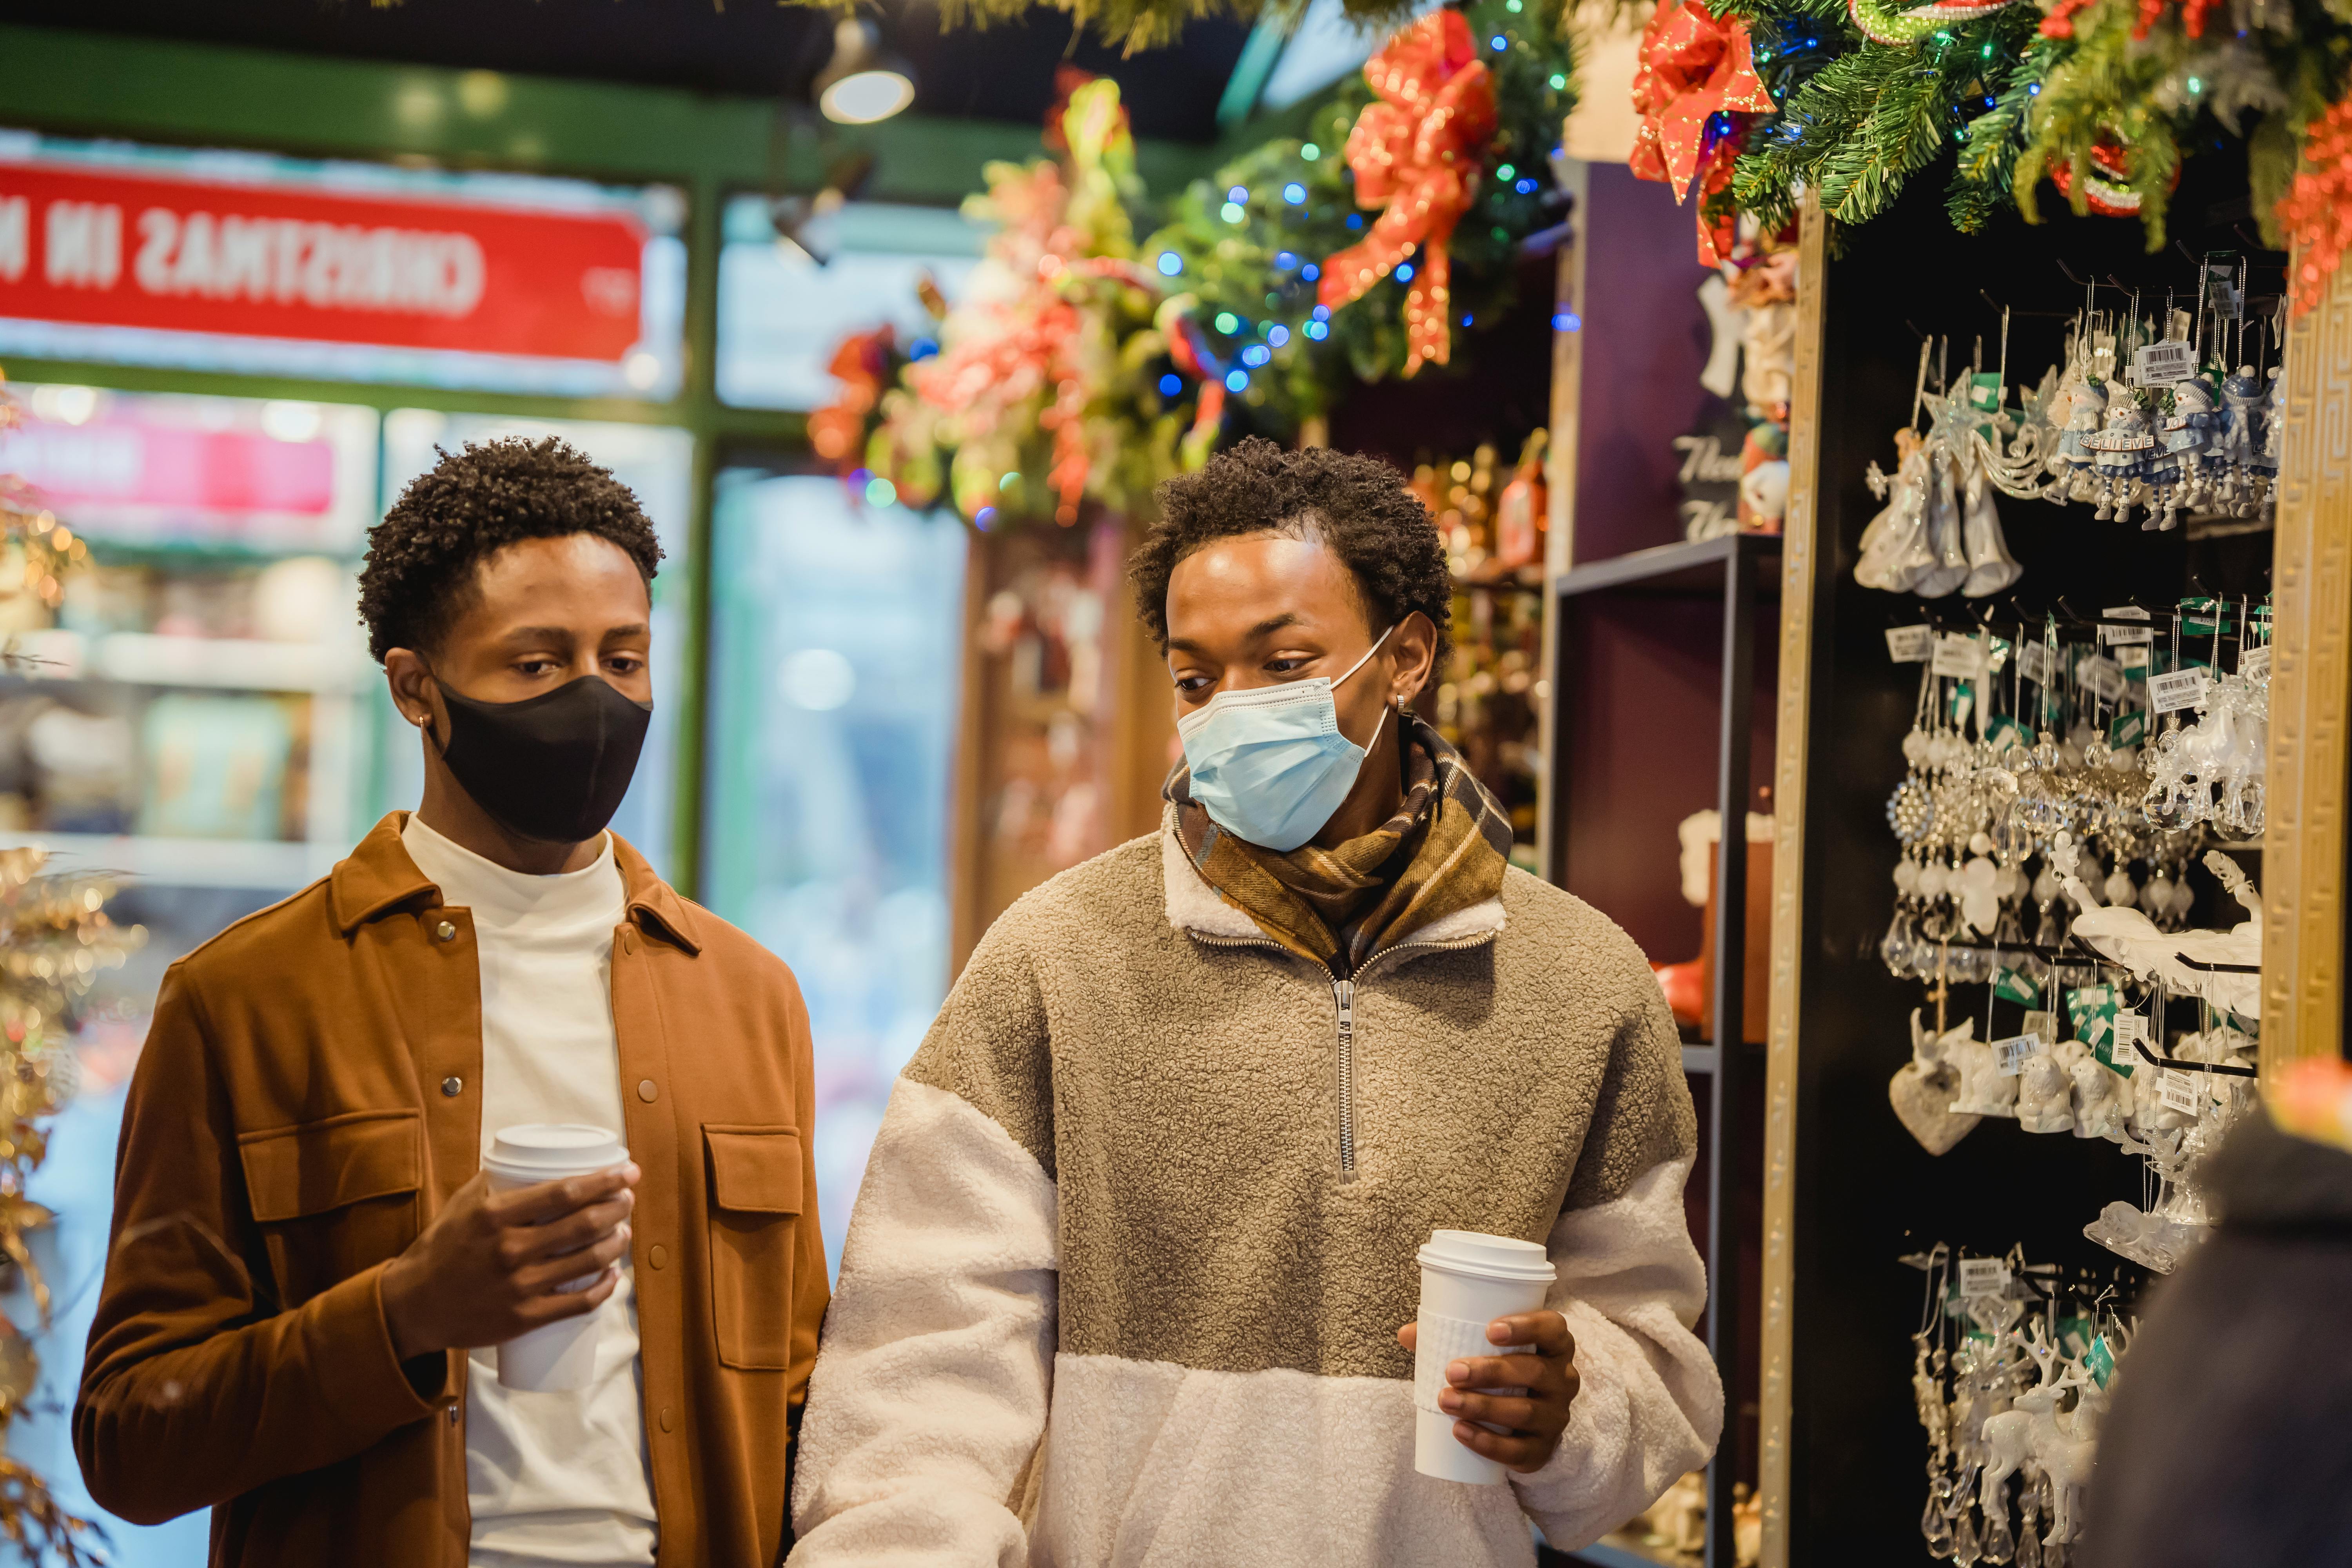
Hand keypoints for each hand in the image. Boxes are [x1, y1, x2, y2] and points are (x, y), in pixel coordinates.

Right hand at [381, 1164, 639, 1360]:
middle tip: (628, 1200)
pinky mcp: (524, 1318)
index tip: (627, 1172)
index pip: (564, 1192)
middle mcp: (509, 1249)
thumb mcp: (462, 1206)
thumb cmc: (441, 1249)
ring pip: (588, 1261)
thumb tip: (529, 1157)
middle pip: (584, 1224)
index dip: (604, 1180)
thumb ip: (496, 1180)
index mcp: (495, 1216)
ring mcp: (519, 1286)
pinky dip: (605, 1287)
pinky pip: (578, 1303)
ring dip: (617, 1244)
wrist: (413, 1306)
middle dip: (618, 1208)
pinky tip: (614, 1275)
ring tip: (624, 1232)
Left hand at [1396, 1310, 1579, 1472]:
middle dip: (1492, 1371)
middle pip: (1535, 1372)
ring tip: (1446, 1400)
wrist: (1524, 1421)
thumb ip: (1447, 1334)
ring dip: (1483, 1407)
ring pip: (1526, 1412)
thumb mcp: (1484, 1347)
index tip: (1490, 1330)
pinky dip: (1488, 1443)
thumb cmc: (1501, 1369)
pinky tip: (1461, 1432)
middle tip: (1452, 1371)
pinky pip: (1519, 1450)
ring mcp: (1556, 1416)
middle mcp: (1563, 1379)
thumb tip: (1406, 1334)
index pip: (1553, 1328)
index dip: (1527, 1326)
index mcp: (1555, 1345)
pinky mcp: (1543, 1448)